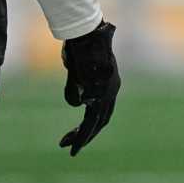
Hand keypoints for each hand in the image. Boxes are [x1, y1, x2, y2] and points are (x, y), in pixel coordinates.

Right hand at [60, 21, 119, 155]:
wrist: (85, 33)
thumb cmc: (79, 46)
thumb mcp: (77, 68)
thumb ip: (78, 85)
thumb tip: (78, 103)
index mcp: (110, 82)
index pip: (104, 109)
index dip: (92, 122)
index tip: (78, 132)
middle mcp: (112, 89)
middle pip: (102, 119)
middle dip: (87, 135)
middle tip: (74, 148)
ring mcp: (107, 91)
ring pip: (97, 123)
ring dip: (83, 138)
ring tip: (72, 150)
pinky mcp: (98, 93)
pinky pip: (89, 120)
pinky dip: (81, 134)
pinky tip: (70, 142)